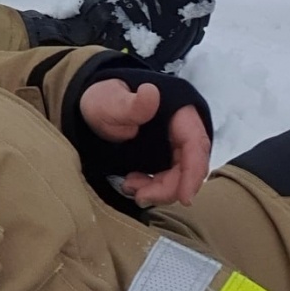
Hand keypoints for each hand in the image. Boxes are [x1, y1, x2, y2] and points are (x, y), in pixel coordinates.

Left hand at [78, 78, 210, 206]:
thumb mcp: (112, 101)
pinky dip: (152, 187)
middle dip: (168, 187)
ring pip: (178, 176)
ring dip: (158, 190)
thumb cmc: (106, 100)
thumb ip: (132, 103)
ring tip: (130, 187)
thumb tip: (151, 92)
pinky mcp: (165, 157)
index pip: (195, 144)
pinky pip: (167, 178)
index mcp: (179, 112)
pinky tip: (131, 184)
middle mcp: (182, 130)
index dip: (193, 173)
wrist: (93, 107)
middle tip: (141, 197)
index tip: (185, 198)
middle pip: (189, 166)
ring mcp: (174, 145)